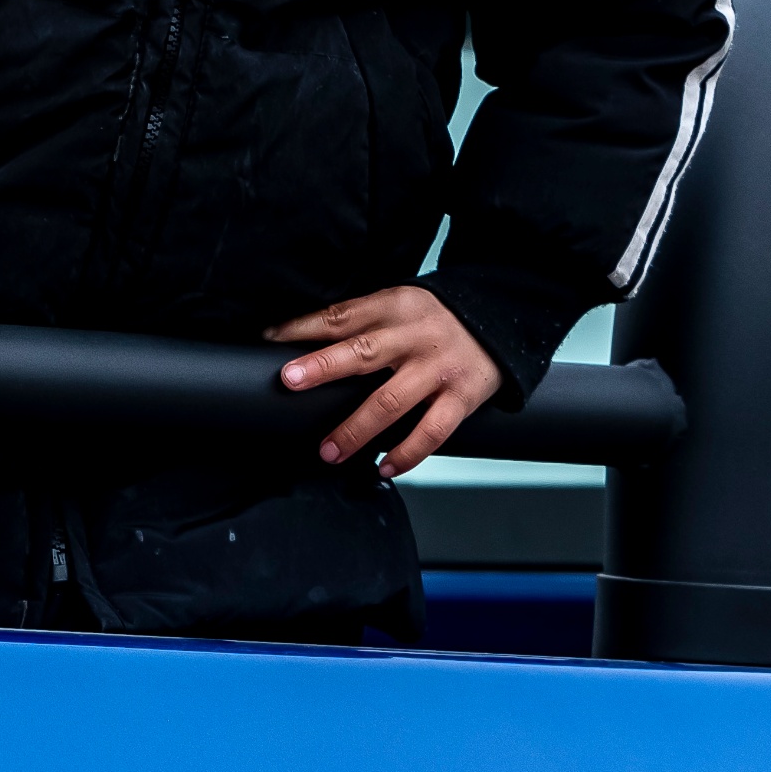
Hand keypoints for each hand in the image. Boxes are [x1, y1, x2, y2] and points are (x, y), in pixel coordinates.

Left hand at [267, 286, 504, 476]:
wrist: (502, 322)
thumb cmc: (435, 319)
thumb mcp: (398, 306)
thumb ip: (361, 322)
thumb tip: (302, 344)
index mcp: (392, 307)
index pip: (340, 316)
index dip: (302, 327)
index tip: (268, 340)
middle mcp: (413, 337)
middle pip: (363, 350)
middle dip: (323, 366)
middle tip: (289, 381)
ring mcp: (438, 369)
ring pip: (392, 400)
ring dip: (357, 429)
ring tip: (329, 451)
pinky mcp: (462, 397)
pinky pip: (432, 431)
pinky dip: (407, 452)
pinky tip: (384, 465)